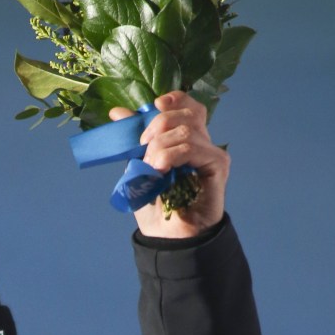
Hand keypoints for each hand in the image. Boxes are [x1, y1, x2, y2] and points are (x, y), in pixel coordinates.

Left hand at [109, 93, 229, 238]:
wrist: (165, 235)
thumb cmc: (155, 204)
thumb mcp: (138, 165)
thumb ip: (133, 139)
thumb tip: (116, 113)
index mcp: (186, 138)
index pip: (187, 105)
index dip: (172, 100)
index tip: (153, 106)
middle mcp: (202, 142)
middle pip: (186, 112)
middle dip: (157, 125)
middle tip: (143, 148)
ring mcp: (211, 153)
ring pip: (185, 130)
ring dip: (160, 146)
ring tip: (151, 168)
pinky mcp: (218, 165)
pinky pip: (192, 148)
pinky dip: (171, 155)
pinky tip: (160, 170)